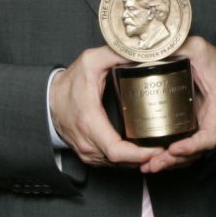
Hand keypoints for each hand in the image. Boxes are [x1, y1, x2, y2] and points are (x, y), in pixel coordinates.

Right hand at [49, 46, 155, 168]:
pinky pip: (111, 164)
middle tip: (168, 148)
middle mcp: (88, 142)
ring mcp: (87, 152)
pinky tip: (142, 151)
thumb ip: (115, 53)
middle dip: (146, 159)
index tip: (159, 147)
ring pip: (117, 166)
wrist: (48, 99)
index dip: (140, 154)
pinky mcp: (88, 155)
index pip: (117, 150)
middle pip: (122, 162)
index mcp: (90, 121)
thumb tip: (141, 50)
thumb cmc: (69, 82)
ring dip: (138, 161)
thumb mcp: (91, 61)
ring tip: (159, 150)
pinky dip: (127, 160)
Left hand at [141, 36, 215, 172]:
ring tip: (149, 167)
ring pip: (190, 153)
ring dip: (171, 163)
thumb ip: (179, 46)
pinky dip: (171, 157)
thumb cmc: (207, 56)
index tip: (174, 148)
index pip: (210, 135)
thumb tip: (154, 48)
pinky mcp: (194, 128)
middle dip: (175, 160)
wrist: (211, 61)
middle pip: (197, 150)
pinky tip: (153, 161)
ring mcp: (204, 126)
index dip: (193, 146)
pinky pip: (186, 147)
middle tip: (153, 164)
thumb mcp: (195, 47)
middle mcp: (213, 120)